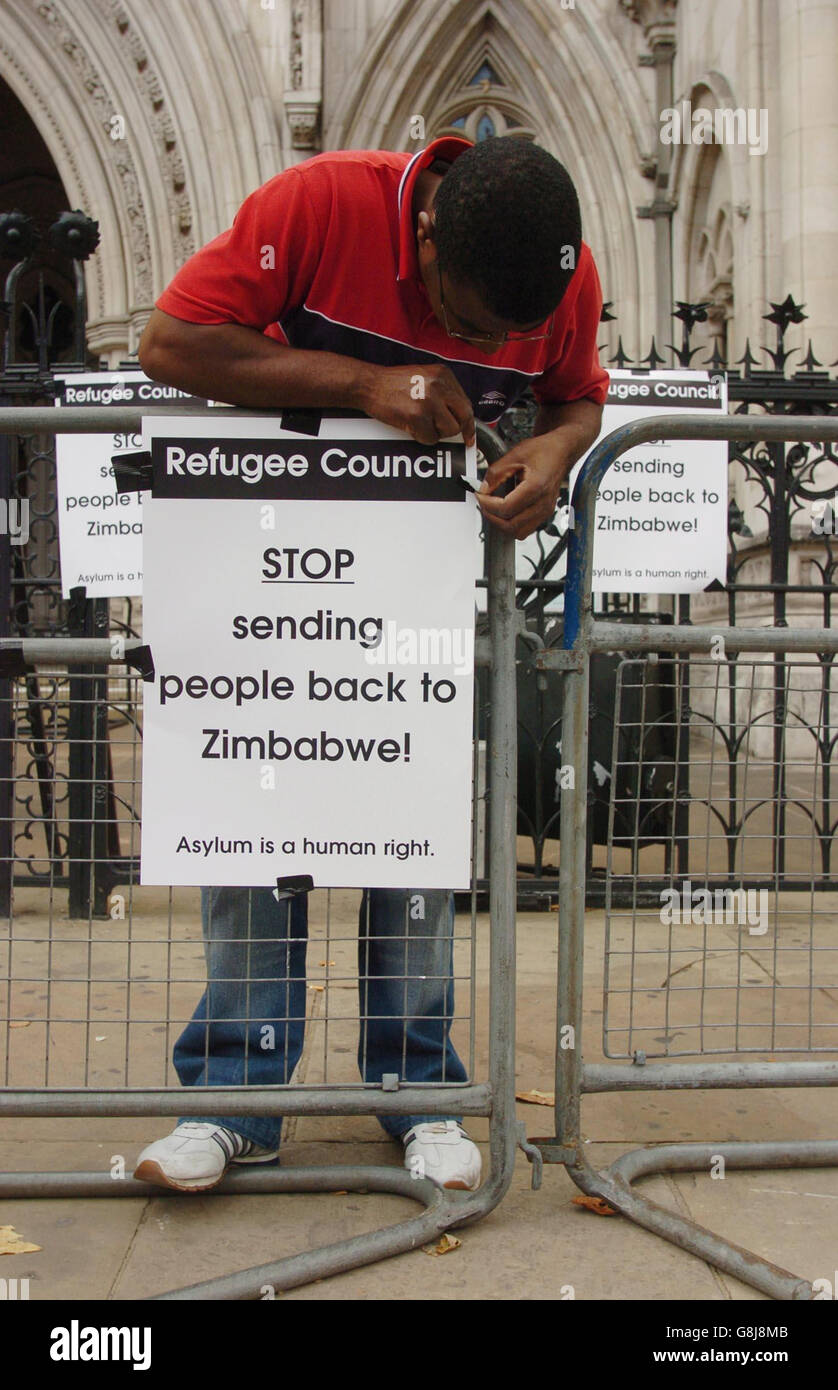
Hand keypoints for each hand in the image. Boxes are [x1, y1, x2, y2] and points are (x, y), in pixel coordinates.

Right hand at [360, 364, 475, 445]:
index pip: (466, 402)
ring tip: (420, 423)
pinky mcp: (417, 416)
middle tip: (449, 435)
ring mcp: (428, 400)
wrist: (368, 384)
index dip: (467, 421)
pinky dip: (421, 437)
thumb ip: (443, 392)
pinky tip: (410, 426)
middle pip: (464, 416)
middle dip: (458, 430)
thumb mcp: (424, 378)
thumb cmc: (393, 384)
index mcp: (443, 374)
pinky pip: (431, 438)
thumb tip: (460, 416)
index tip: (469, 435)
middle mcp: (439, 385)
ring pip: (449, 430)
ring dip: (436, 433)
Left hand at [477, 434, 575, 539]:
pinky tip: (505, 511)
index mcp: (536, 487)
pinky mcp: (545, 514)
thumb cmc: (543, 451)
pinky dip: (512, 524)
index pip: (506, 508)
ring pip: (519, 532)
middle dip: (492, 517)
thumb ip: (496, 473)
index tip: (480, 496)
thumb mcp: (515, 455)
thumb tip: (483, 489)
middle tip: (483, 504)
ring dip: (502, 524)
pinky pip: (526, 529)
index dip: (487, 504)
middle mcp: (543, 503)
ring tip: (493, 509)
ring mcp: (546, 511)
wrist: (561, 452)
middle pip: (511, 525)